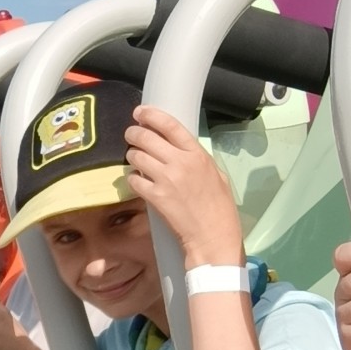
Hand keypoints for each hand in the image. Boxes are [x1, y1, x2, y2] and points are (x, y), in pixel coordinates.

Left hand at [123, 106, 242, 266]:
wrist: (213, 237)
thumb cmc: (219, 208)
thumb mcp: (217, 175)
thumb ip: (197, 159)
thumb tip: (180, 148)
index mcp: (197, 155)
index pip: (170, 125)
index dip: (151, 115)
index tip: (140, 112)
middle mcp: (180, 162)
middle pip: (146, 137)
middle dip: (134, 133)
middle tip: (131, 135)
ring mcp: (165, 179)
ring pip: (136, 156)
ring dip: (132, 156)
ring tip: (135, 160)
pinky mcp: (154, 196)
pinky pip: (133, 179)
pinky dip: (132, 179)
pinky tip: (138, 181)